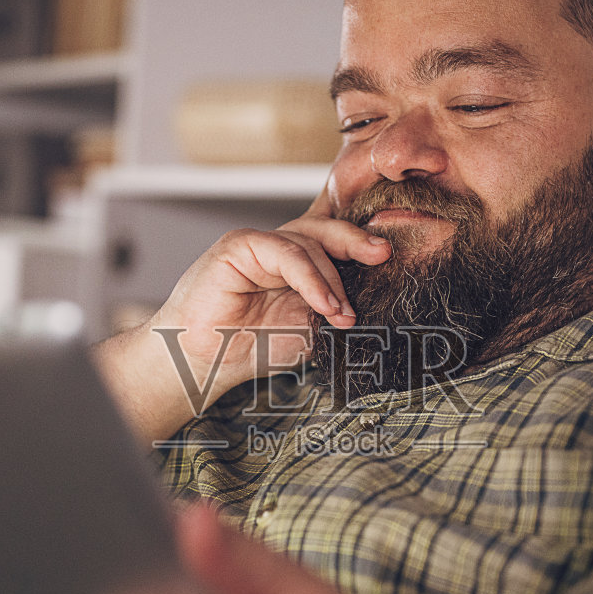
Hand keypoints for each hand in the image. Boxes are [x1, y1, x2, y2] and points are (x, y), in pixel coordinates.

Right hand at [148, 180, 391, 399]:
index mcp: (293, 265)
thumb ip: (334, 307)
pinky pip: (285, 252)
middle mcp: (276, 249)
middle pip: (323, 230)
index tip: (388, 256)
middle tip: (382, 256)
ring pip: (308, 242)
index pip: (330, 242)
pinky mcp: (238, 246)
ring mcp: (256, 244)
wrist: (204, 363)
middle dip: (356, 241)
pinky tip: (325, 305)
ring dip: (332, 280)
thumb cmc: (250, 348)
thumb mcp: (309, 328)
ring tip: (342, 314)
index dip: (358, 244)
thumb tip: (375, 300)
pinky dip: (311, 279)